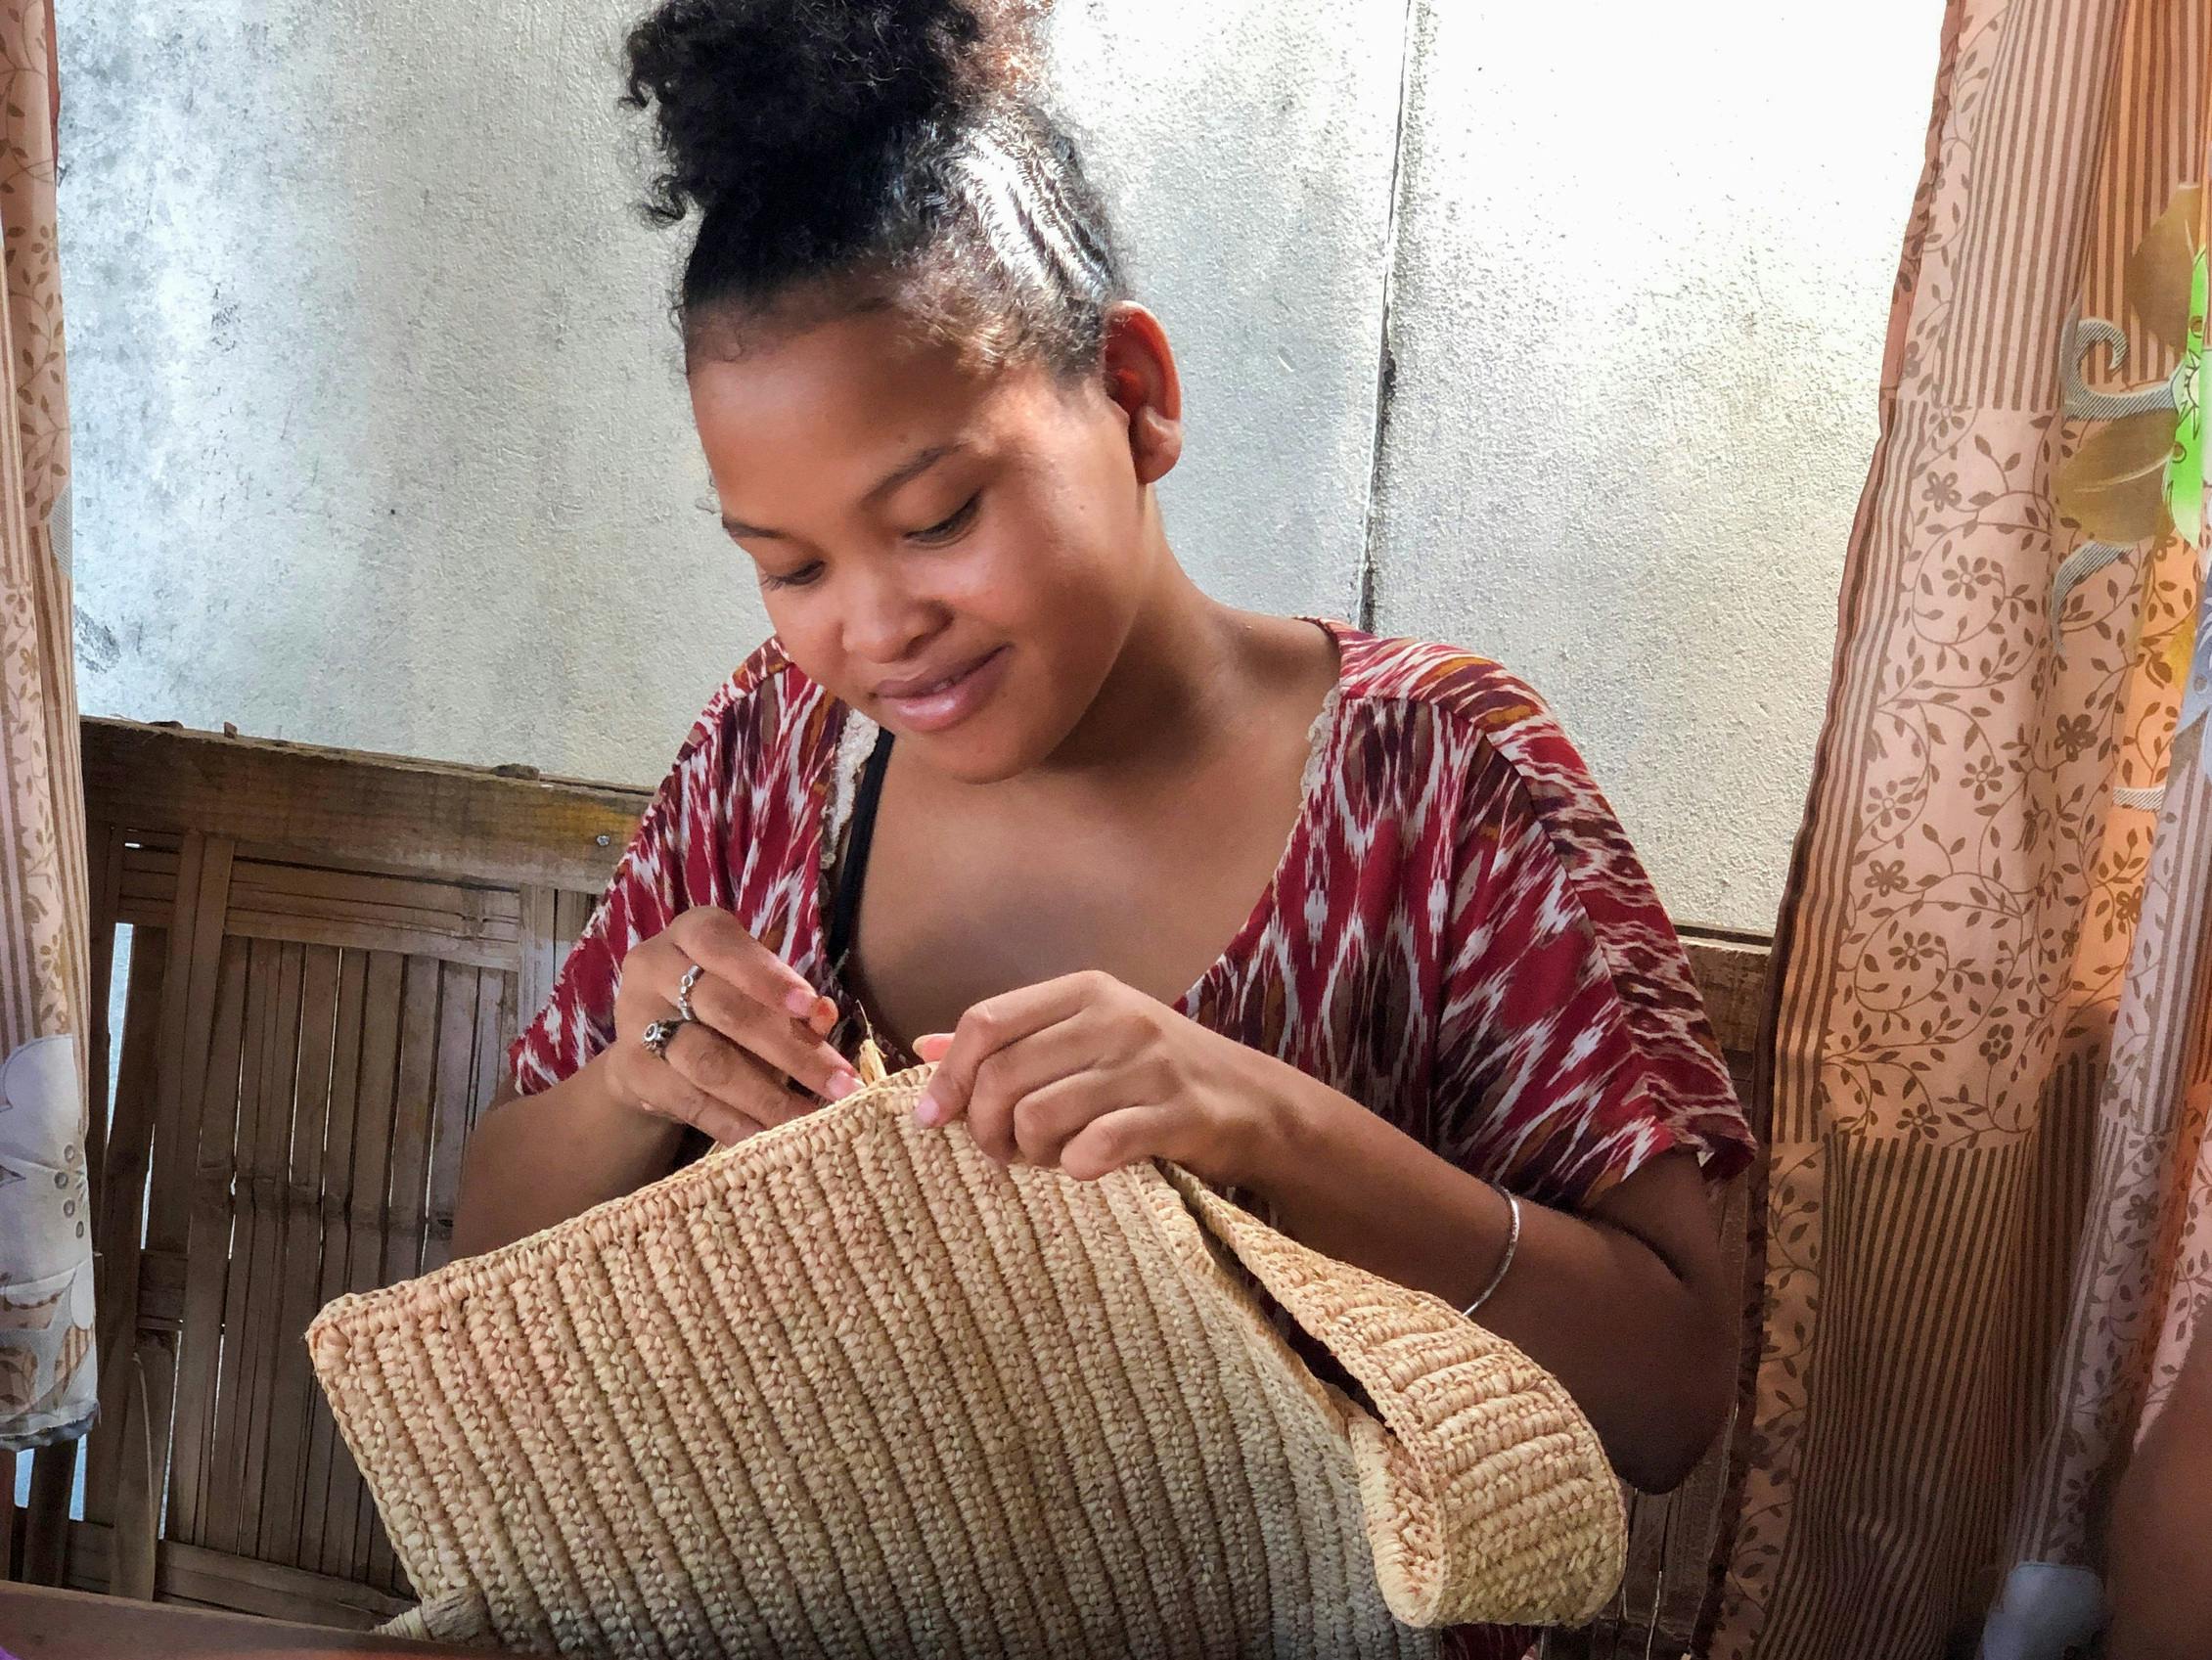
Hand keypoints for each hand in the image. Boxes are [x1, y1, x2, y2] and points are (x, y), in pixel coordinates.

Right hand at [604, 906, 860, 1145]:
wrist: (649, 1044)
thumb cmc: (720, 1002)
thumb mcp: (755, 989)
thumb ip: (792, 1002)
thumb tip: (823, 1015)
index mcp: (692, 932)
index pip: (726, 947)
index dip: (768, 977)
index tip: (812, 1007)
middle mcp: (654, 967)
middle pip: (725, 1010)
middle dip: (790, 1050)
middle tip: (842, 1084)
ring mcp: (636, 1020)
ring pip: (708, 1061)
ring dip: (767, 1096)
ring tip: (813, 1119)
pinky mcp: (629, 1070)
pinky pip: (689, 1101)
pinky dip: (734, 1122)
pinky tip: (770, 1137)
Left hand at [908, 970, 1269, 1184]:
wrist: (1254, 1102)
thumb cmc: (1152, 1073)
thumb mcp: (1084, 1039)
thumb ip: (1009, 1041)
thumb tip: (922, 1046)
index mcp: (1084, 991)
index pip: (985, 1022)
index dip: (947, 1076)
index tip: (931, 1118)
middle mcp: (1115, 1017)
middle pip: (1002, 1076)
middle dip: (984, 1127)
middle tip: (1002, 1151)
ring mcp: (1149, 1063)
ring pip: (1039, 1115)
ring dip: (1029, 1153)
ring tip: (1047, 1157)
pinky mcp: (1178, 1113)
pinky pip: (1095, 1147)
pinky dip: (1075, 1167)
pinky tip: (1084, 1166)